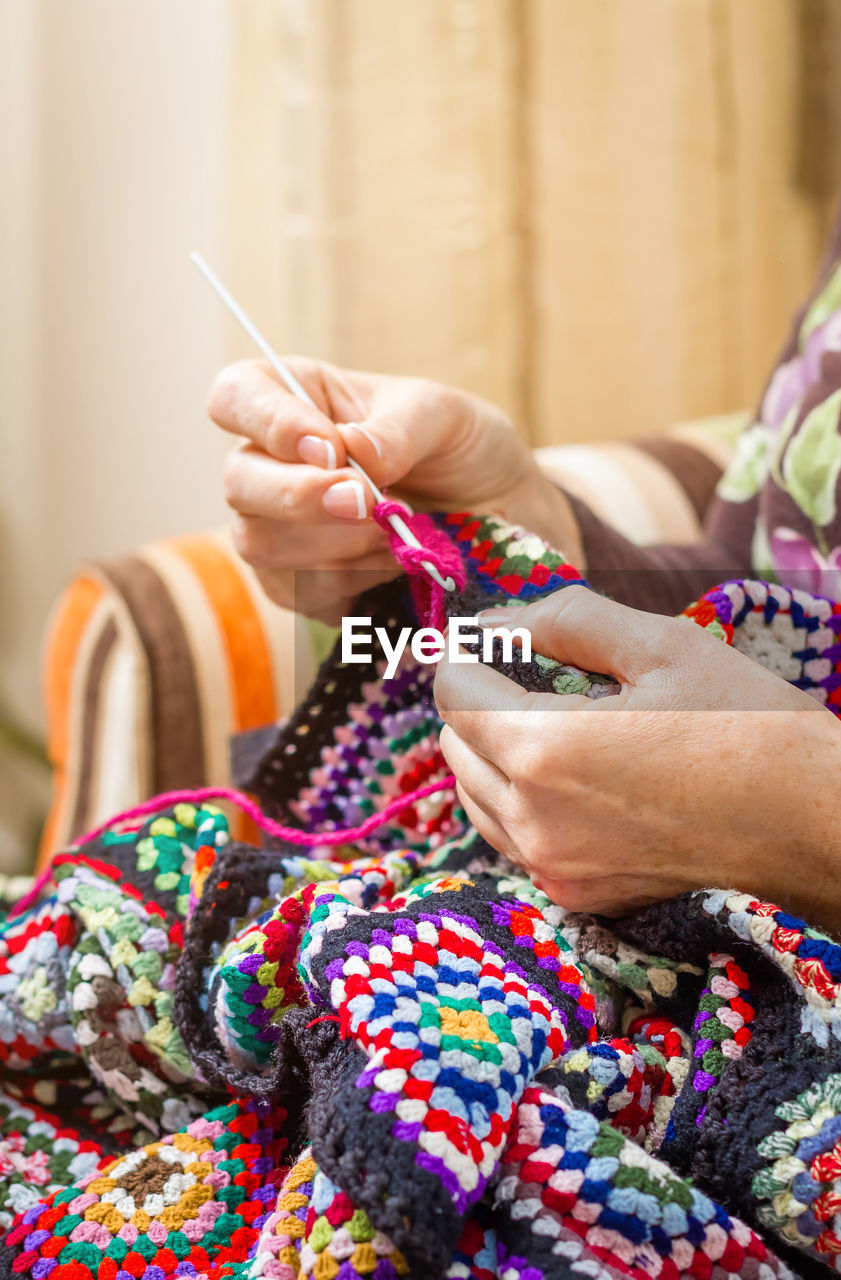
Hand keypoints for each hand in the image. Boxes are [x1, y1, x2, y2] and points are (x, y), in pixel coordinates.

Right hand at [208, 358, 581, 621]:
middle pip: (239, 481)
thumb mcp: (446, 416)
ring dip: (335, 544)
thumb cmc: (461, 448)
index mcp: (296, 398)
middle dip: (299, 496)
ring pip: (258, 543)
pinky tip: (390, 564)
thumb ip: (399, 428)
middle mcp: (273, 464)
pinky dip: (350, 581)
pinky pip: (297, 593)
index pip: (237, 396)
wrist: (496, 516)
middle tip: (365, 503)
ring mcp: (279, 528)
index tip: (328, 448)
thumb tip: (352, 453)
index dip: (269, 423)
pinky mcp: (302, 586)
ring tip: (394, 532)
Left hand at [434, 586, 840, 931]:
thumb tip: (494, 623)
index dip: (467, 652)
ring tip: (555, 720)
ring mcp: (552, 866)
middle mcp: (533, 819)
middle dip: (479, 699)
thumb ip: (563, 620)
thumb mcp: (661, 643)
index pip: (453, 691)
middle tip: (533, 672)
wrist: (812, 822)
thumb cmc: (747, 723)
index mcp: (545, 750)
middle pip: (455, 744)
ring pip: (474, 795)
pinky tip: (572, 773)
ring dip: (492, 751)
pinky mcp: (576, 894)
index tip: (493, 636)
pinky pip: (511, 836)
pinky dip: (517, 798)